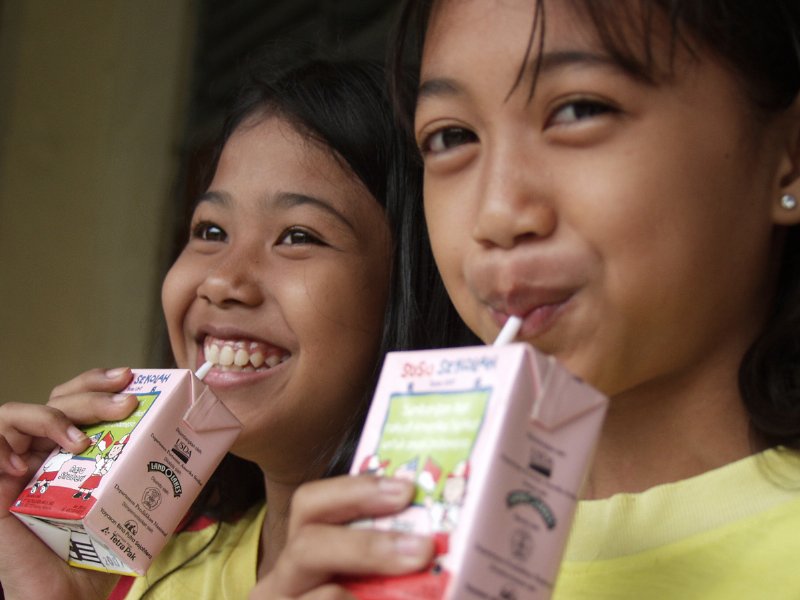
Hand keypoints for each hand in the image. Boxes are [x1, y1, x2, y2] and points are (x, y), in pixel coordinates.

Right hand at [0, 367, 137, 599]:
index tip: (130, 379)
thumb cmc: (97, 556)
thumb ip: (150, 480)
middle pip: (58, 400)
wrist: (65, 598)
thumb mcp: (129, 507)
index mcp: (73, 452)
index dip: (98, 383)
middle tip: (126, 404)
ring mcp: (15, 468)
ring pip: (18, 413)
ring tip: (80, 440)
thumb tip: (198, 456)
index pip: (78, 400)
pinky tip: (26, 463)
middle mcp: (43, 453)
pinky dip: (7, 441)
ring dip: (53, 416)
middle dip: (93, 395)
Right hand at [250, 475, 434, 598]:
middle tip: (422, 549)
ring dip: (368, 590)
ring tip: (419, 595)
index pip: (312, 504)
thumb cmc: (361, 591)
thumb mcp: (370, 573)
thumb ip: (393, 555)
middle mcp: (282, 581)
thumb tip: (442, 536)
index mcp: (303, 551)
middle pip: (308, 546)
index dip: (356, 491)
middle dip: (368, 546)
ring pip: (325, 596)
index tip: (405, 490)